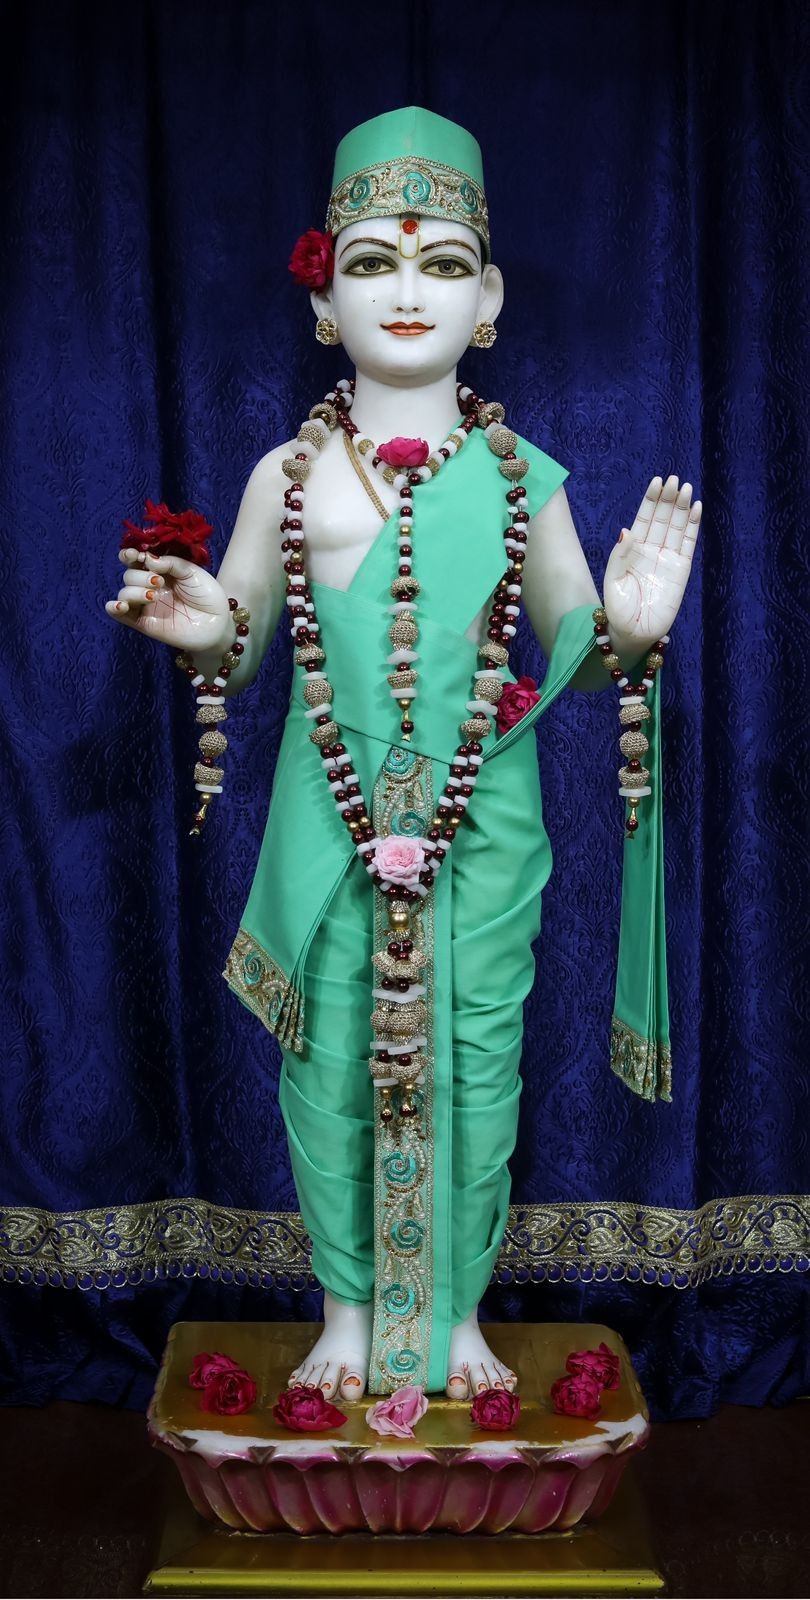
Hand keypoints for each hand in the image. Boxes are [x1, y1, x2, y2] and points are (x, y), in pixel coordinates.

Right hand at [104, 548, 233, 654]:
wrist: (217, 623)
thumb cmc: (207, 595)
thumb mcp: (192, 572)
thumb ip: (170, 563)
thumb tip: (147, 559)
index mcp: (160, 571)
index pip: (136, 559)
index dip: (131, 555)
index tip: (136, 554)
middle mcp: (150, 586)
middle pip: (129, 575)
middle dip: (140, 576)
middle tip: (159, 582)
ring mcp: (146, 605)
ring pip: (124, 593)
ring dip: (134, 591)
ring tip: (154, 596)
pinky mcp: (143, 622)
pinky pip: (120, 615)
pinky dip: (114, 608)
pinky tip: (121, 605)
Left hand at [603, 475, 700, 641]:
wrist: (633, 633)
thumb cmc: (618, 609)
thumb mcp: (613, 581)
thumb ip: (620, 556)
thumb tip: (627, 530)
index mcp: (633, 550)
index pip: (644, 518)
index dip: (651, 500)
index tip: (657, 481)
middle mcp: (652, 550)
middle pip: (663, 518)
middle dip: (668, 498)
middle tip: (674, 479)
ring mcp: (668, 559)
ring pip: (677, 527)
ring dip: (682, 507)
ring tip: (686, 488)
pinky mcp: (682, 570)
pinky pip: (689, 544)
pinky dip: (693, 526)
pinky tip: (696, 508)